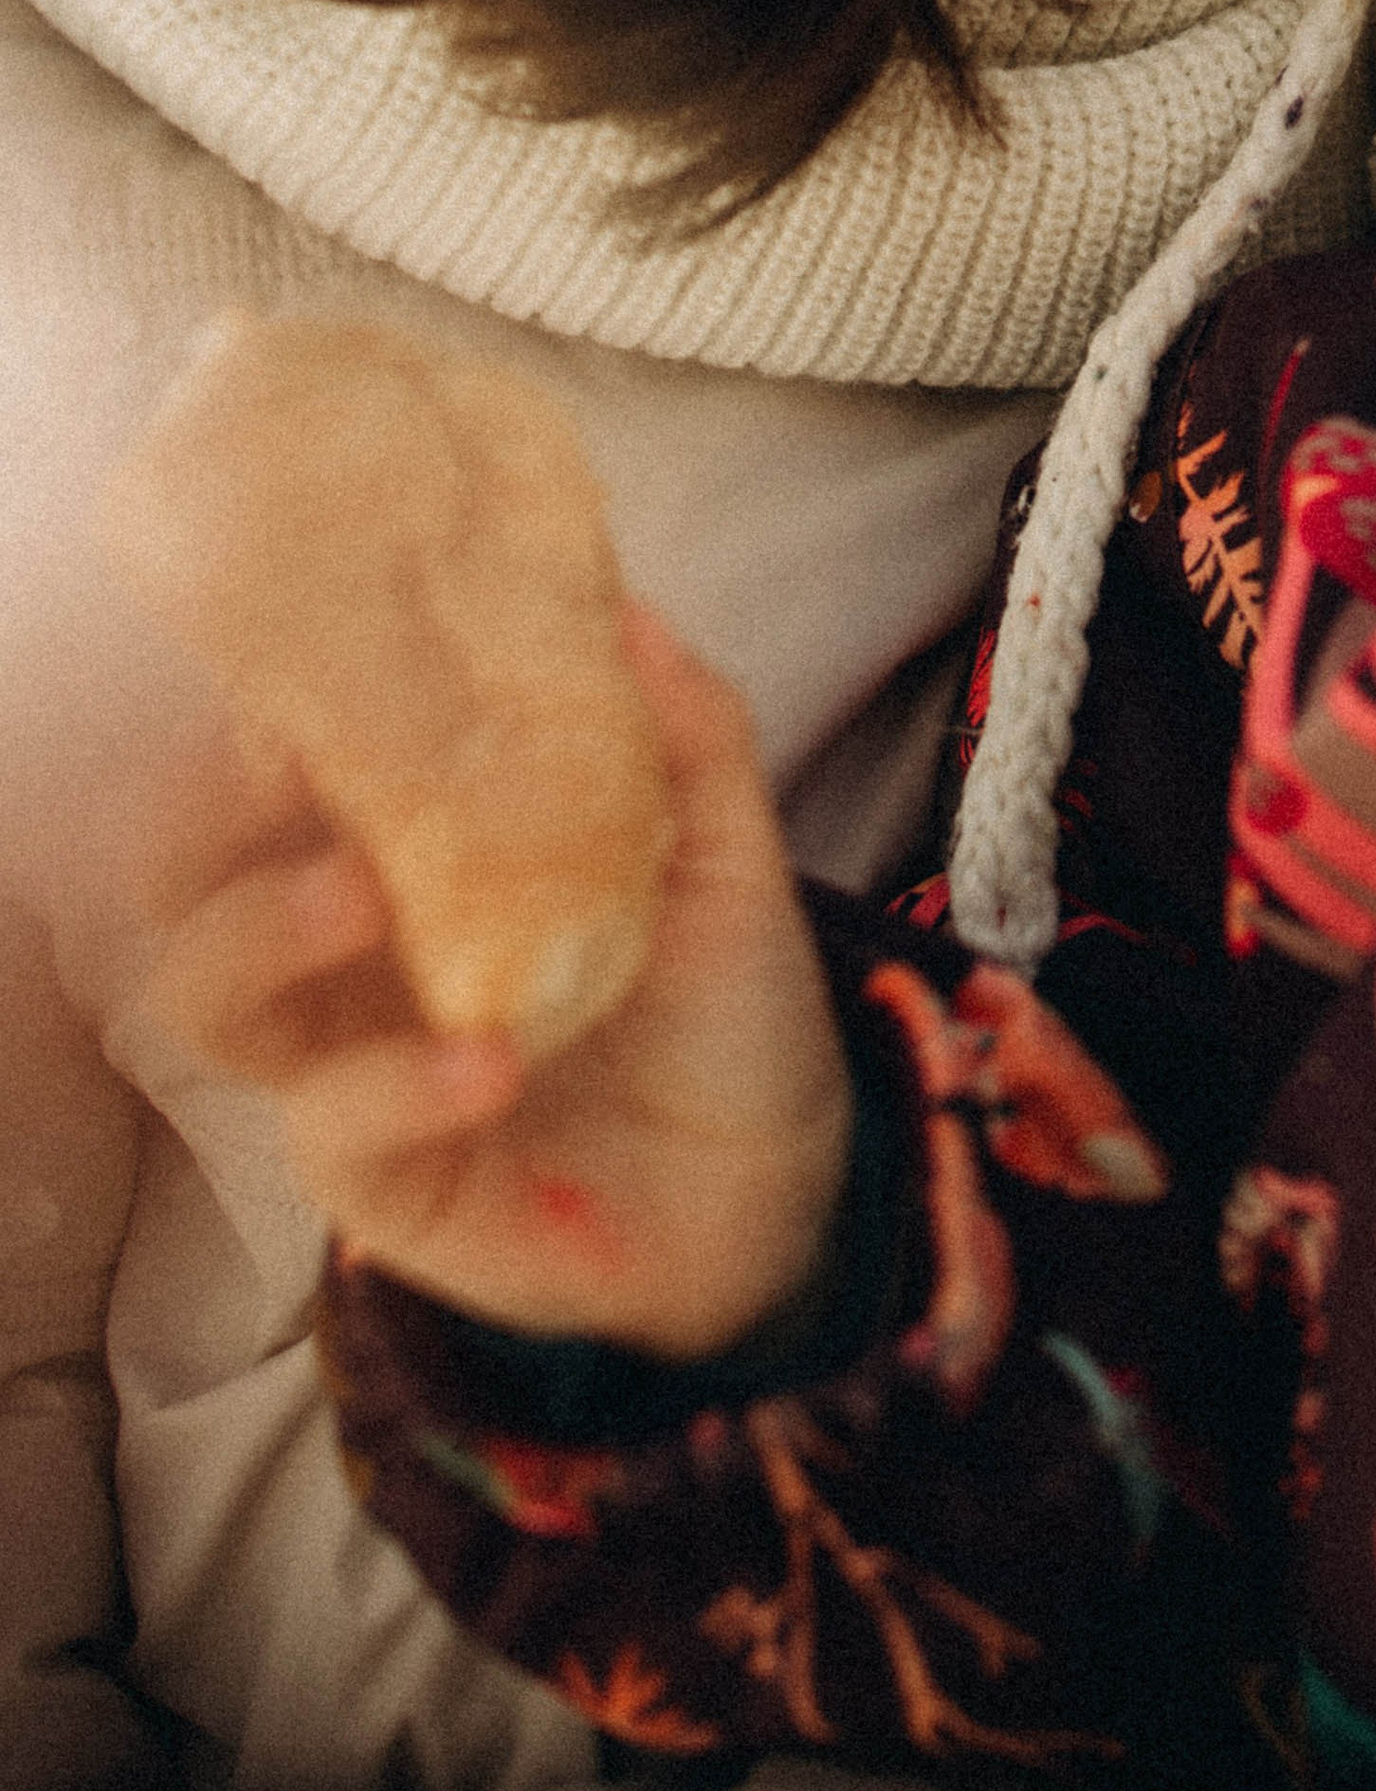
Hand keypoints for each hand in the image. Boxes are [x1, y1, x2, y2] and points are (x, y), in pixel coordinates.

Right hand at [150, 606, 851, 1359]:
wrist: (776, 1174)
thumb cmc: (715, 995)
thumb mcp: (719, 848)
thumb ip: (683, 732)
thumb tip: (627, 609)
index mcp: (397, 848)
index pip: (266, 765)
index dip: (263, 710)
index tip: (310, 662)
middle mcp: (342, 953)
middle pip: (184, 877)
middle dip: (211, 819)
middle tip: (296, 775)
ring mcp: (342, 1066)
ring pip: (206, 999)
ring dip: (264, 930)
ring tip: (363, 898)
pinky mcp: (376, 1181)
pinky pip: (331, 1130)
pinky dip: (395, 1084)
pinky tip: (484, 1061)